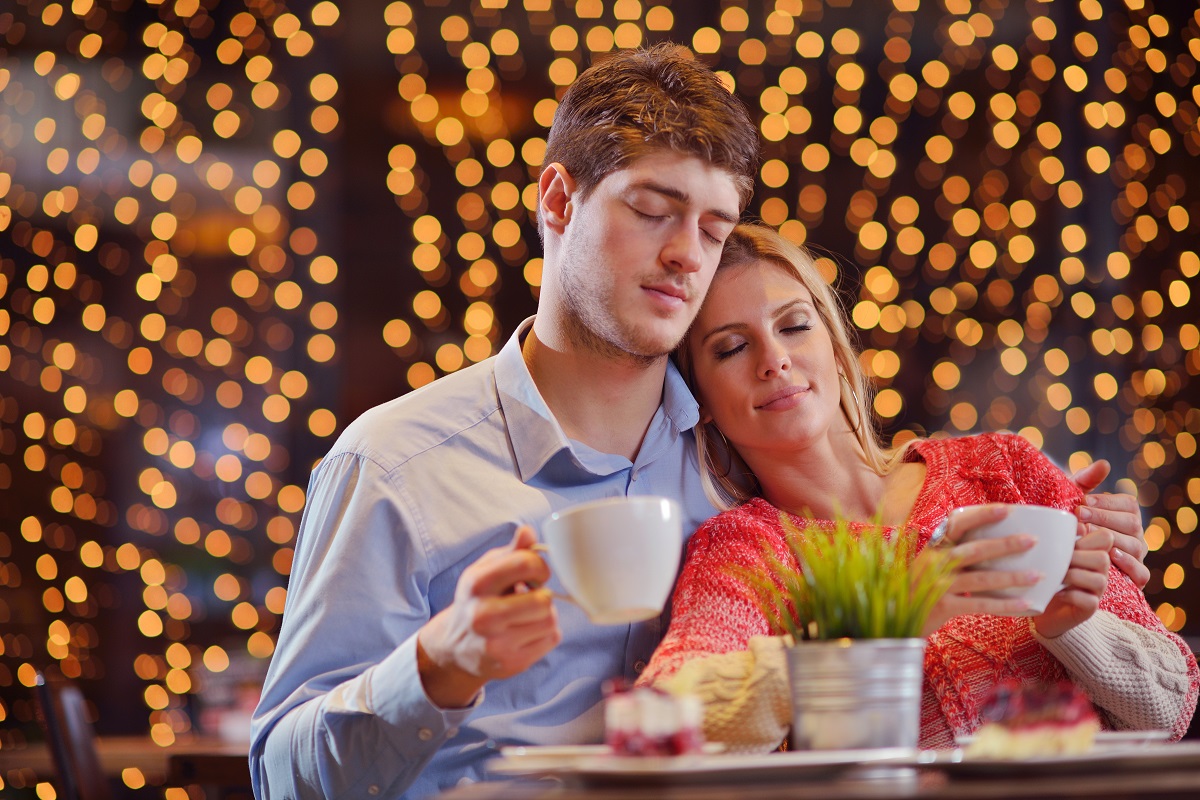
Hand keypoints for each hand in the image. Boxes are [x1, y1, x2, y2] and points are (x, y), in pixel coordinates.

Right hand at [416, 526, 560, 707]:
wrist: (454, 647)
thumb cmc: (477, 600)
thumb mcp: (486, 570)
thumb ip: (511, 551)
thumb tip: (528, 531)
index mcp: (476, 584)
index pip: (526, 563)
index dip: (540, 567)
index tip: (535, 574)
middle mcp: (483, 615)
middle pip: (543, 600)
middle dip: (542, 596)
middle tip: (531, 598)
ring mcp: (496, 644)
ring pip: (550, 620)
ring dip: (546, 615)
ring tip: (527, 615)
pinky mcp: (511, 664)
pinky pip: (552, 639)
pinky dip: (546, 633)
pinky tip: (527, 632)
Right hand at [922, 504, 1040, 634]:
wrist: (895, 615)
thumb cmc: (920, 587)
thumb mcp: (929, 564)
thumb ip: (952, 554)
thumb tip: (992, 544)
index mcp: (934, 548)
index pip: (957, 524)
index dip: (982, 516)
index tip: (1007, 509)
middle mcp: (935, 563)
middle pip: (973, 550)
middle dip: (1004, 544)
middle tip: (1032, 540)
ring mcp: (938, 585)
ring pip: (980, 579)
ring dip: (1011, 577)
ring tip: (1037, 575)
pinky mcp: (943, 606)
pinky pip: (979, 605)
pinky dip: (1004, 605)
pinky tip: (1024, 604)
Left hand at [1032, 528, 1112, 638]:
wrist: (1036, 602)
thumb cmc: (1043, 571)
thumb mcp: (1050, 550)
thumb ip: (1063, 536)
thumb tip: (1077, 521)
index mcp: (1092, 552)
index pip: (1107, 537)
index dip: (1094, 534)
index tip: (1075, 535)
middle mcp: (1099, 571)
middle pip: (1103, 557)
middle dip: (1078, 556)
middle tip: (1060, 560)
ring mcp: (1096, 591)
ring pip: (1099, 579)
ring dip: (1073, 575)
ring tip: (1057, 577)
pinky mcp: (1089, 608)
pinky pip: (1090, 600)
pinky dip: (1071, 594)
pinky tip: (1057, 592)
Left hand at [1071, 460, 1147, 588]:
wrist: (1058, 562)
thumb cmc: (1067, 529)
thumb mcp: (1072, 503)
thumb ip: (1086, 481)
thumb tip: (1105, 464)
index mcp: (1125, 516)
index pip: (1128, 504)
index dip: (1107, 502)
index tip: (1083, 502)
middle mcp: (1135, 536)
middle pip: (1132, 524)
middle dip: (1105, 518)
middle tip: (1080, 516)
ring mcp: (1137, 557)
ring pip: (1136, 546)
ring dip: (1112, 539)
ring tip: (1089, 535)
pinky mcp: (1134, 579)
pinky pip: (1141, 573)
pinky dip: (1129, 564)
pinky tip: (1111, 555)